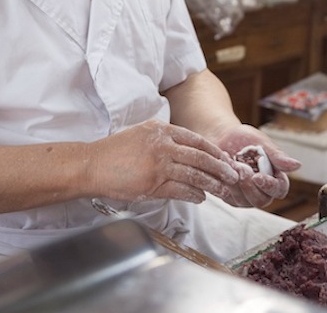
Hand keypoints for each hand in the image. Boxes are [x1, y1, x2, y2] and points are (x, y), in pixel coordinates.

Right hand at [87, 119, 239, 203]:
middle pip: (201, 156)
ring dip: (212, 183)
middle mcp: (162, 145)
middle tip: (234, 175)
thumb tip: (188, 151)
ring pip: (195, 174)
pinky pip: (181, 190)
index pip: (196, 140)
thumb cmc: (115, 151)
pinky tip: (201, 197)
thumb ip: (164, 138)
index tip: (226, 159)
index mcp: (161, 130)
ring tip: (224, 189)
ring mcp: (159, 165)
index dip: (214, 151)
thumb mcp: (142, 133)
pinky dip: (194, 194)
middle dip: (221, 167)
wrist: (93, 165)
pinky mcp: (153, 184)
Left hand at [213, 124, 300, 207]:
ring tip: (230, 163)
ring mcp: (246, 196)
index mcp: (275, 178)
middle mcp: (262, 190)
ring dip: (235, 184)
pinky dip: (225, 183)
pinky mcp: (231, 197)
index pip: (279, 190)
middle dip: (250, 187)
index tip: (258, 177)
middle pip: (262, 201)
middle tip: (240, 168)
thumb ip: (277, 156)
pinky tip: (223, 166)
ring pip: (244, 201)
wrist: (223, 136)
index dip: (270, 186)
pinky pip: (229, 197)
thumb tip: (297, 165)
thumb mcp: (261, 142)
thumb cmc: (245, 138)